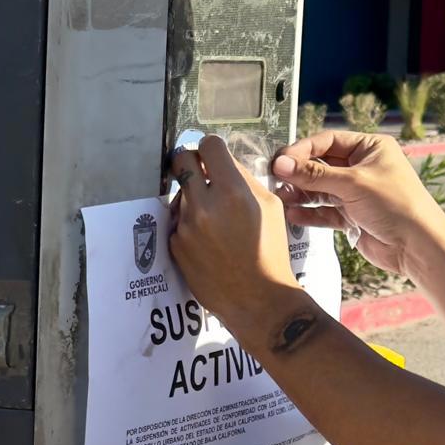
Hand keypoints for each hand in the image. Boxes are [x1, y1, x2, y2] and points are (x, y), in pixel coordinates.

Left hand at [163, 133, 307, 346]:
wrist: (257, 299)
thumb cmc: (270, 252)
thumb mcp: (270, 206)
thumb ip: (244, 178)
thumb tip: (224, 162)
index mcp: (232, 192)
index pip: (208, 145)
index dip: (211, 147)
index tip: (213, 156)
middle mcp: (203, 206)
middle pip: (181, 161)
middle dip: (190, 163)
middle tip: (200, 172)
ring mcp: (185, 226)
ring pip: (181, 194)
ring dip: (193, 198)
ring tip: (215, 221)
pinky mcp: (174, 244)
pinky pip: (177, 221)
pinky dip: (189, 224)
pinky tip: (207, 241)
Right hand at [269, 128, 438, 259]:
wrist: (417, 246)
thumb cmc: (397, 205)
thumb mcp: (353, 183)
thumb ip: (314, 174)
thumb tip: (281, 163)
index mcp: (370, 148)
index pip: (327, 141)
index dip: (302, 150)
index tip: (281, 160)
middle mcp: (362, 167)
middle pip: (321, 165)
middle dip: (299, 173)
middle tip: (276, 180)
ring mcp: (356, 193)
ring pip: (320, 189)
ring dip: (300, 194)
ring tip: (282, 198)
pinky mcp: (352, 216)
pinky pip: (324, 211)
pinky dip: (309, 213)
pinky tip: (293, 214)